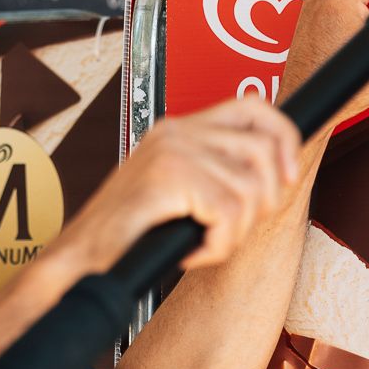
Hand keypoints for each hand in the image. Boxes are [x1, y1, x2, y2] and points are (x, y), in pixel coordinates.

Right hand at [74, 98, 301, 271]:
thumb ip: (216, 175)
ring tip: (204, 243)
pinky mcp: (167, 177)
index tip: (290, 176)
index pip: (252, 108)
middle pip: (262, 150)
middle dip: (265, 200)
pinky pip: (228, 213)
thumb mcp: (180, 196)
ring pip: (249, 188)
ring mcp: (171, 152)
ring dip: (236, 231)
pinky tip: (191, 252)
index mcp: (180, 130)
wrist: (78, 260)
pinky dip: (218, 245)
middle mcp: (176, 132)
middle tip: (234, 229)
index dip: (284, 137)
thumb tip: (277, 174)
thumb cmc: (129, 237)